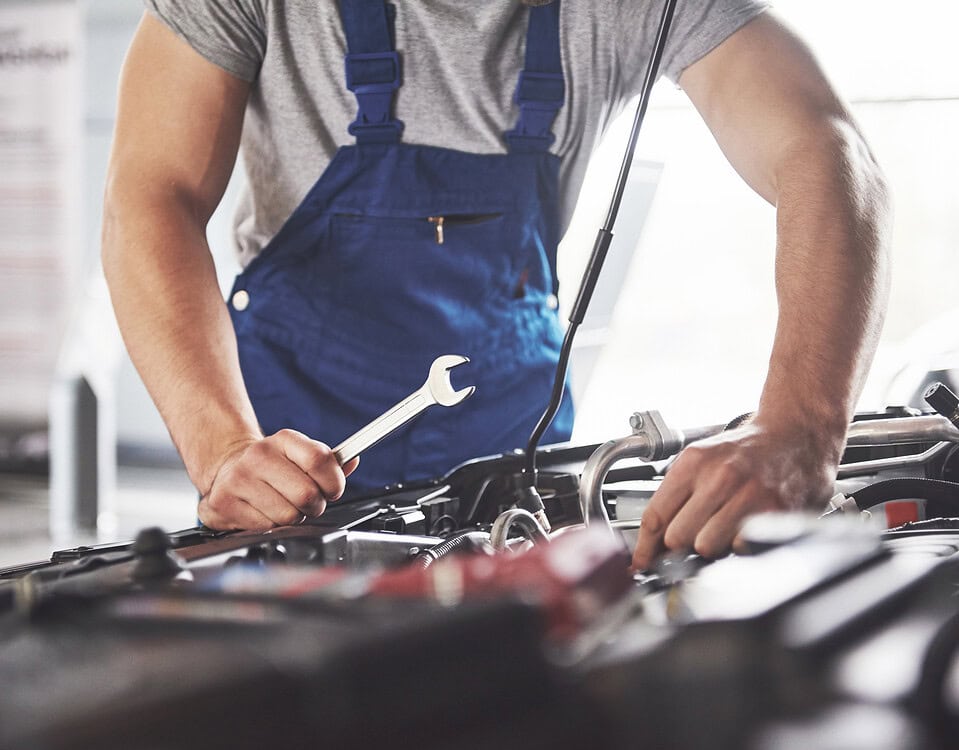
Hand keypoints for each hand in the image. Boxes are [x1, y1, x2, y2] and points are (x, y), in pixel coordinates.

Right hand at [198, 429, 358, 530]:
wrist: (229, 469)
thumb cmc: (274, 466)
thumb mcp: (300, 455)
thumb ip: (329, 462)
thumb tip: (352, 461)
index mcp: (284, 440)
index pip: (320, 460)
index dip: (334, 482)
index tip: (333, 490)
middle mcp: (259, 455)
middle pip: (307, 495)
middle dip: (314, 505)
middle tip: (307, 502)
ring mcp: (239, 479)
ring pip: (288, 516)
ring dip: (292, 518)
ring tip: (282, 505)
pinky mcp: (223, 503)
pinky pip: (266, 527)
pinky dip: (271, 526)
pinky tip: (263, 511)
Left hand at [631, 420, 839, 569]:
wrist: (796, 433)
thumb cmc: (748, 450)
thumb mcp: (702, 459)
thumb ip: (677, 496)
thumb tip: (653, 542)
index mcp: (693, 463)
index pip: (655, 516)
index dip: (645, 548)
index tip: (642, 563)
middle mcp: (719, 477)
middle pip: (677, 538)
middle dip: (680, 547)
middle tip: (691, 541)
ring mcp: (748, 495)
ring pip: (706, 547)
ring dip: (711, 549)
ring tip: (722, 532)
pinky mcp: (775, 512)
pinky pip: (741, 549)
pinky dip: (739, 549)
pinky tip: (743, 532)